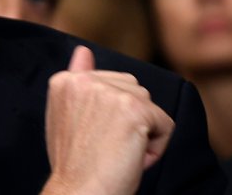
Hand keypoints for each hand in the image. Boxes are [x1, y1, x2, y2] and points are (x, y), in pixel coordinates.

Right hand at [42, 46, 174, 194]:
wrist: (79, 194)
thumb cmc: (75, 165)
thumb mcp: (66, 116)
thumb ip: (78, 81)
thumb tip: (83, 50)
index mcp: (65, 81)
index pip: (109, 83)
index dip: (108, 116)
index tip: (92, 137)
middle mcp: (85, 80)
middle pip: (133, 89)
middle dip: (129, 120)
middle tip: (105, 147)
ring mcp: (109, 93)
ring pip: (150, 106)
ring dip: (143, 133)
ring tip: (117, 153)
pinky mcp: (134, 109)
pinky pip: (165, 125)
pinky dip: (157, 147)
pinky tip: (132, 159)